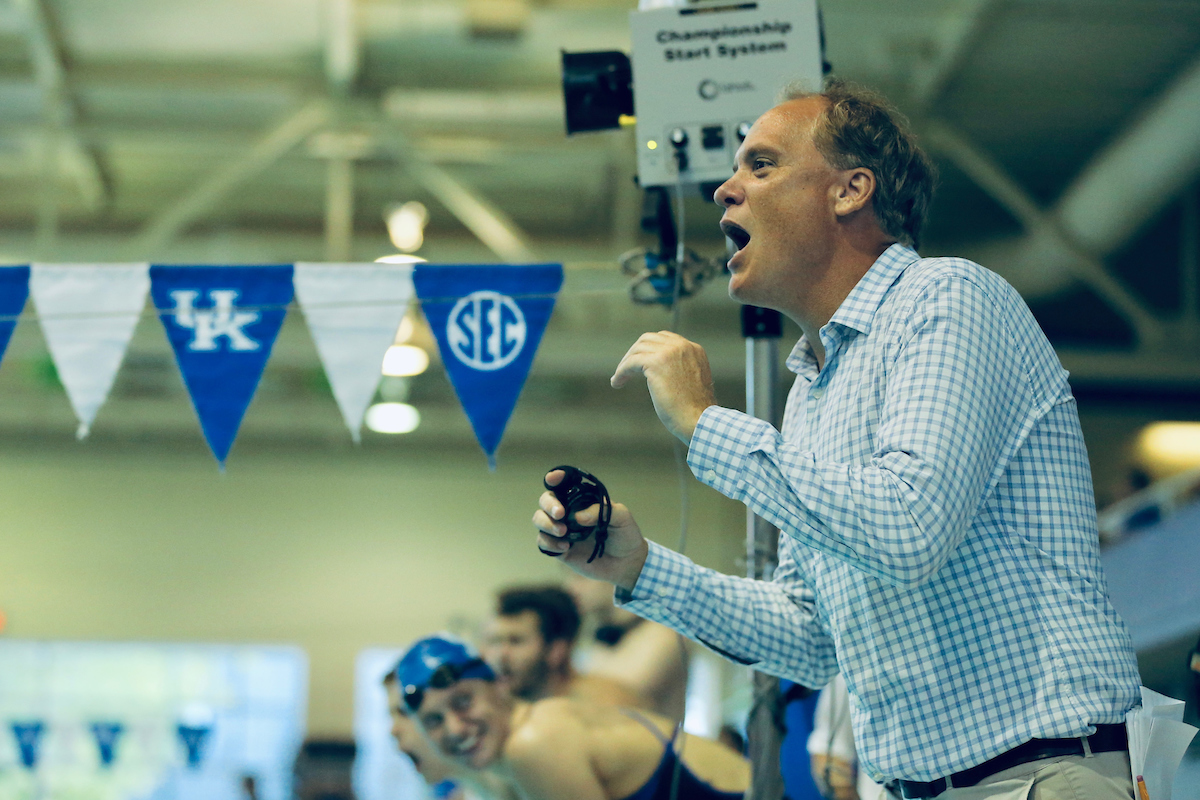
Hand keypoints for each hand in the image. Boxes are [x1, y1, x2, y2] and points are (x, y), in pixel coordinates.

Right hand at [534, 470, 648, 591]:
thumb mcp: (622, 518)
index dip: (556, 478)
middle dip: (549, 504)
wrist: (627, 563)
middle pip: (546, 500)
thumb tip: (578, 516)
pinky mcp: (560, 549)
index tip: (553, 478)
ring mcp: (562, 530)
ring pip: (539, 520)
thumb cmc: (625, 535)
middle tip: (560, 514)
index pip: (564, 485)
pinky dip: (549, 543)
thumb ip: (602, 511)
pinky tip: (565, 547)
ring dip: (546, 523)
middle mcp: (569, 512)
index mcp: (582, 500)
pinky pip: (543, 543)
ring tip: (563, 532)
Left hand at [611, 331, 715, 443]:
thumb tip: (658, 372)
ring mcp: (669, 352)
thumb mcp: (691, 382)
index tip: (638, 363)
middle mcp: (682, 346)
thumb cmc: (695, 410)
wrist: (699, 420)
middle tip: (625, 370)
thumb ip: (679, 370)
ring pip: (637, 350)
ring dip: (625, 363)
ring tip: (619, 379)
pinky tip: (617, 383)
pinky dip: (621, 371)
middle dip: (634, 353)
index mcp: (693, 349)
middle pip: (648, 339)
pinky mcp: (655, 363)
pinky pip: (630, 362)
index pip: (664, 338)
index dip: (648, 349)